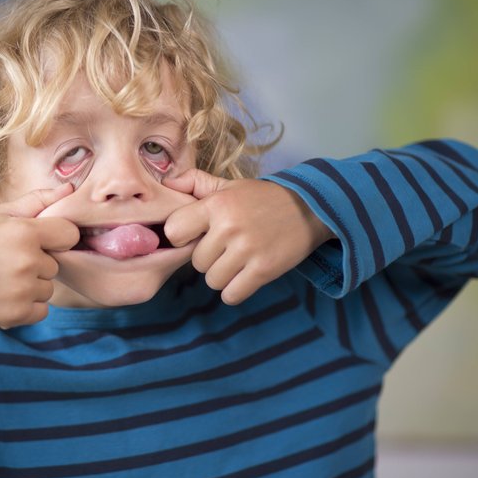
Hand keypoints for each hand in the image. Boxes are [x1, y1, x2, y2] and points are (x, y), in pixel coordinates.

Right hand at [0, 183, 79, 328]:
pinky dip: (28, 306)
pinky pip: (42, 310)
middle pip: (55, 264)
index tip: (40, 241)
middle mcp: (27, 261)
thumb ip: (36, 201)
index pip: (70, 235)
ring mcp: (23, 290)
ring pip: (49, 288)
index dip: (57, 237)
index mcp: (24, 232)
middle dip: (38, 263)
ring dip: (33, 286)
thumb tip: (71, 189)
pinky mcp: (18, 314)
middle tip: (8, 261)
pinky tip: (6, 296)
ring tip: (4, 279)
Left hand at [163, 169, 333, 304]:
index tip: (196, 235)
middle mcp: (229, 227)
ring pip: (212, 280)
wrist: (310, 209)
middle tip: (227, 247)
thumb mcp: (230, 186)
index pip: (174, 231)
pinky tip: (244, 275)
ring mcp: (247, 250)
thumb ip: (196, 182)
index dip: (182, 237)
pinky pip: (231, 295)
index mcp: (216, 205)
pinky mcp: (263, 270)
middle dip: (208, 257)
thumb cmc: (262, 199)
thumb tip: (168, 183)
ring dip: (222, 275)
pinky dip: (235, 290)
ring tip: (237, 260)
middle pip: (196, 262)